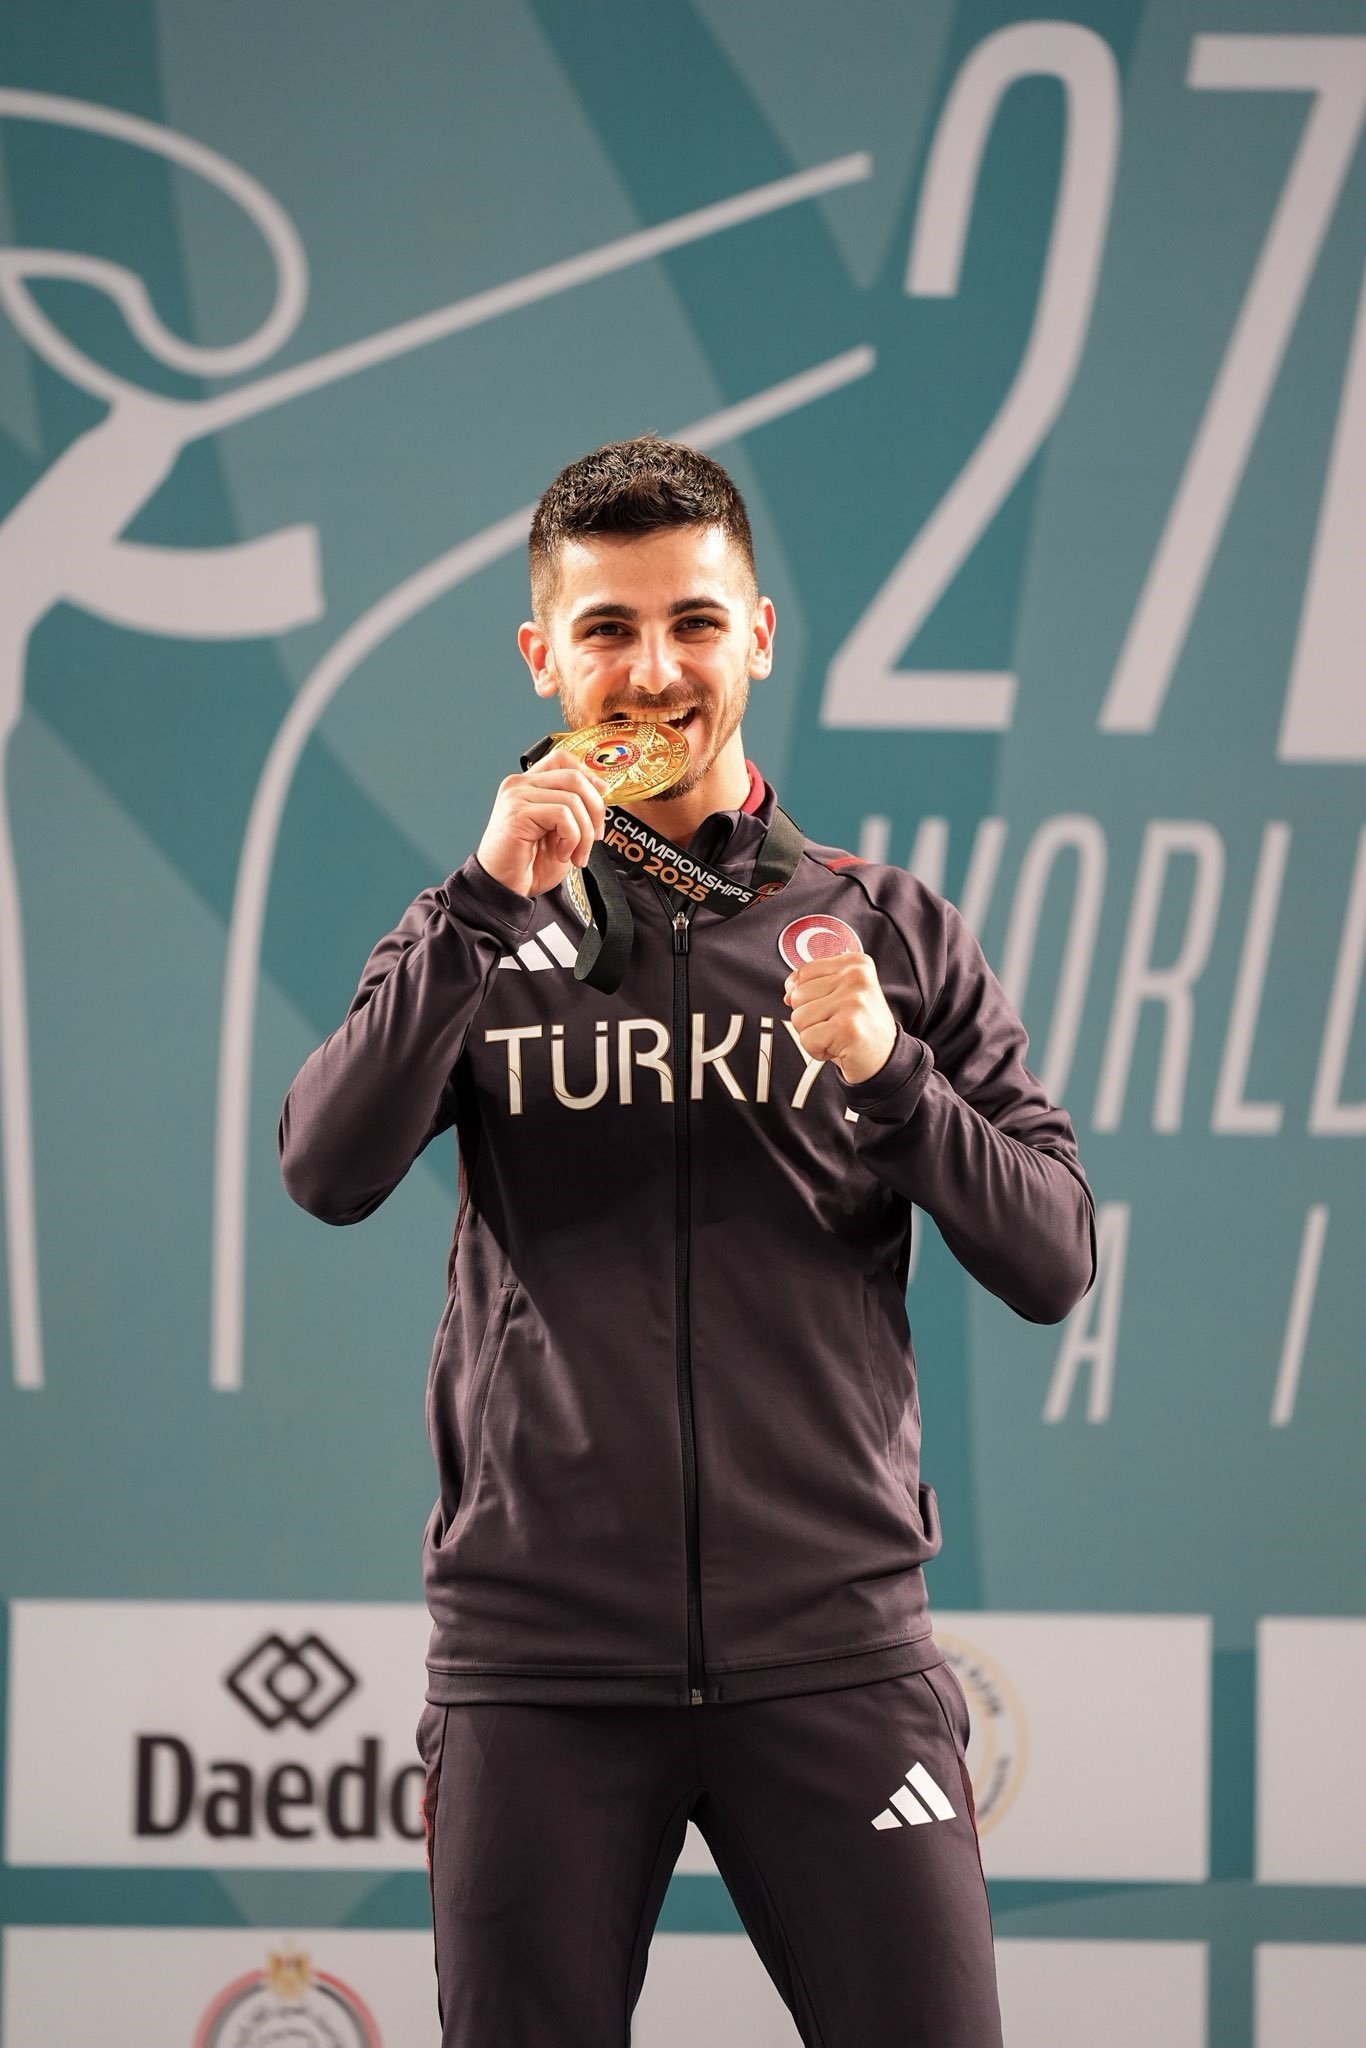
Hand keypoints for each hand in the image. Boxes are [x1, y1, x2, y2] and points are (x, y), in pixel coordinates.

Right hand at [476, 745, 608, 897]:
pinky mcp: (517, 812)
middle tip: (595, 838)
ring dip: (584, 834)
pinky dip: (571, 839)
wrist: (505, 889)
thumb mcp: (562, 831)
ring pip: (573, 799)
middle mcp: (520, 784)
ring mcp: (517, 796)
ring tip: (576, 855)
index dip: (589, 776)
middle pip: (575, 777)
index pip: (563, 758)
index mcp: (529, 784)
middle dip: (596, 810)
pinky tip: (560, 854)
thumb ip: (576, 808)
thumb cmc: (530, 864)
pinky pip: (562, 816)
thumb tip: (602, 790)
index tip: (601, 801)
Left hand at [783, 951, 897, 1084]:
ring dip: (813, 1034)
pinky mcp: (847, 1026)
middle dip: (810, 1017)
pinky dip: (817, 1050)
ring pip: (799, 1018)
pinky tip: (838, 1047)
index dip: (807, 996)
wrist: (885, 1057)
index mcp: (855, 964)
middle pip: (797, 996)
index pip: (804, 973)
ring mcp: (853, 1001)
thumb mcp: (841, 994)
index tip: (831, 1006)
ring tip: (837, 1034)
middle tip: (836, 1024)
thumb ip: (814, 984)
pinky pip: (807, 1039)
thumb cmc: (861, 1027)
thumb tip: (788, 993)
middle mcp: (856, 977)